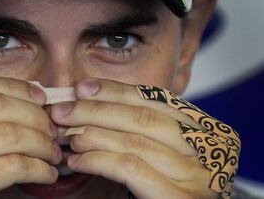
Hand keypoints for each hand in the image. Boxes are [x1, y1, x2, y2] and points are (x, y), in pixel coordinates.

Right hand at [0, 73, 60, 198]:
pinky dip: (38, 168)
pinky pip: (13, 165)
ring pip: (8, 133)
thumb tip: (24, 92)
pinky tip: (45, 173)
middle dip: (33, 114)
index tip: (37, 96)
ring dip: (41, 142)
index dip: (11, 86)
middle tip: (50, 127)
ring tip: (51, 151)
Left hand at [51, 79, 239, 198]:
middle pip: (144, 117)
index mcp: (207, 129)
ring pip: (134, 141)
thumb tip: (88, 98)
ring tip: (67, 136)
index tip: (82, 87)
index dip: (115, 91)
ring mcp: (199, 176)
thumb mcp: (156, 149)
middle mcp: (210, 149)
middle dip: (96, 110)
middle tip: (63, 110)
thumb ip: (136, 126)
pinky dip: (97, 160)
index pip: (156, 100)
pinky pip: (129, 168)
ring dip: (92, 135)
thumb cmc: (161, 186)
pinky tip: (77, 161)